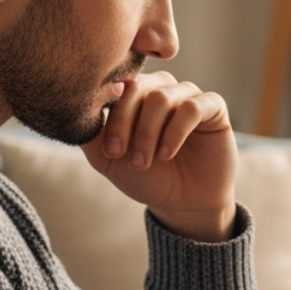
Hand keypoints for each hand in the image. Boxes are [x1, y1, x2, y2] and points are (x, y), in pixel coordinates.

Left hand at [82, 72, 237, 241]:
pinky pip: (192, 107)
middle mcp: (161, 88)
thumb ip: (90, 132)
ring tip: (144, 161)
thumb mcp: (108, 159)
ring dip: (149, 132)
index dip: (108, 112)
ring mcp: (188, 95)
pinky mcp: (213, 107)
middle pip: (137, 87)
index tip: (109, 149)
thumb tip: (76, 106)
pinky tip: (167, 154)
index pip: (115, 86)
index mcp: (134, 94)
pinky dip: (175, 131)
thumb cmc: (146, 177)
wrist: (183, 204)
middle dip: (126, 123)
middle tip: (122, 156)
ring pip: (162, 97)